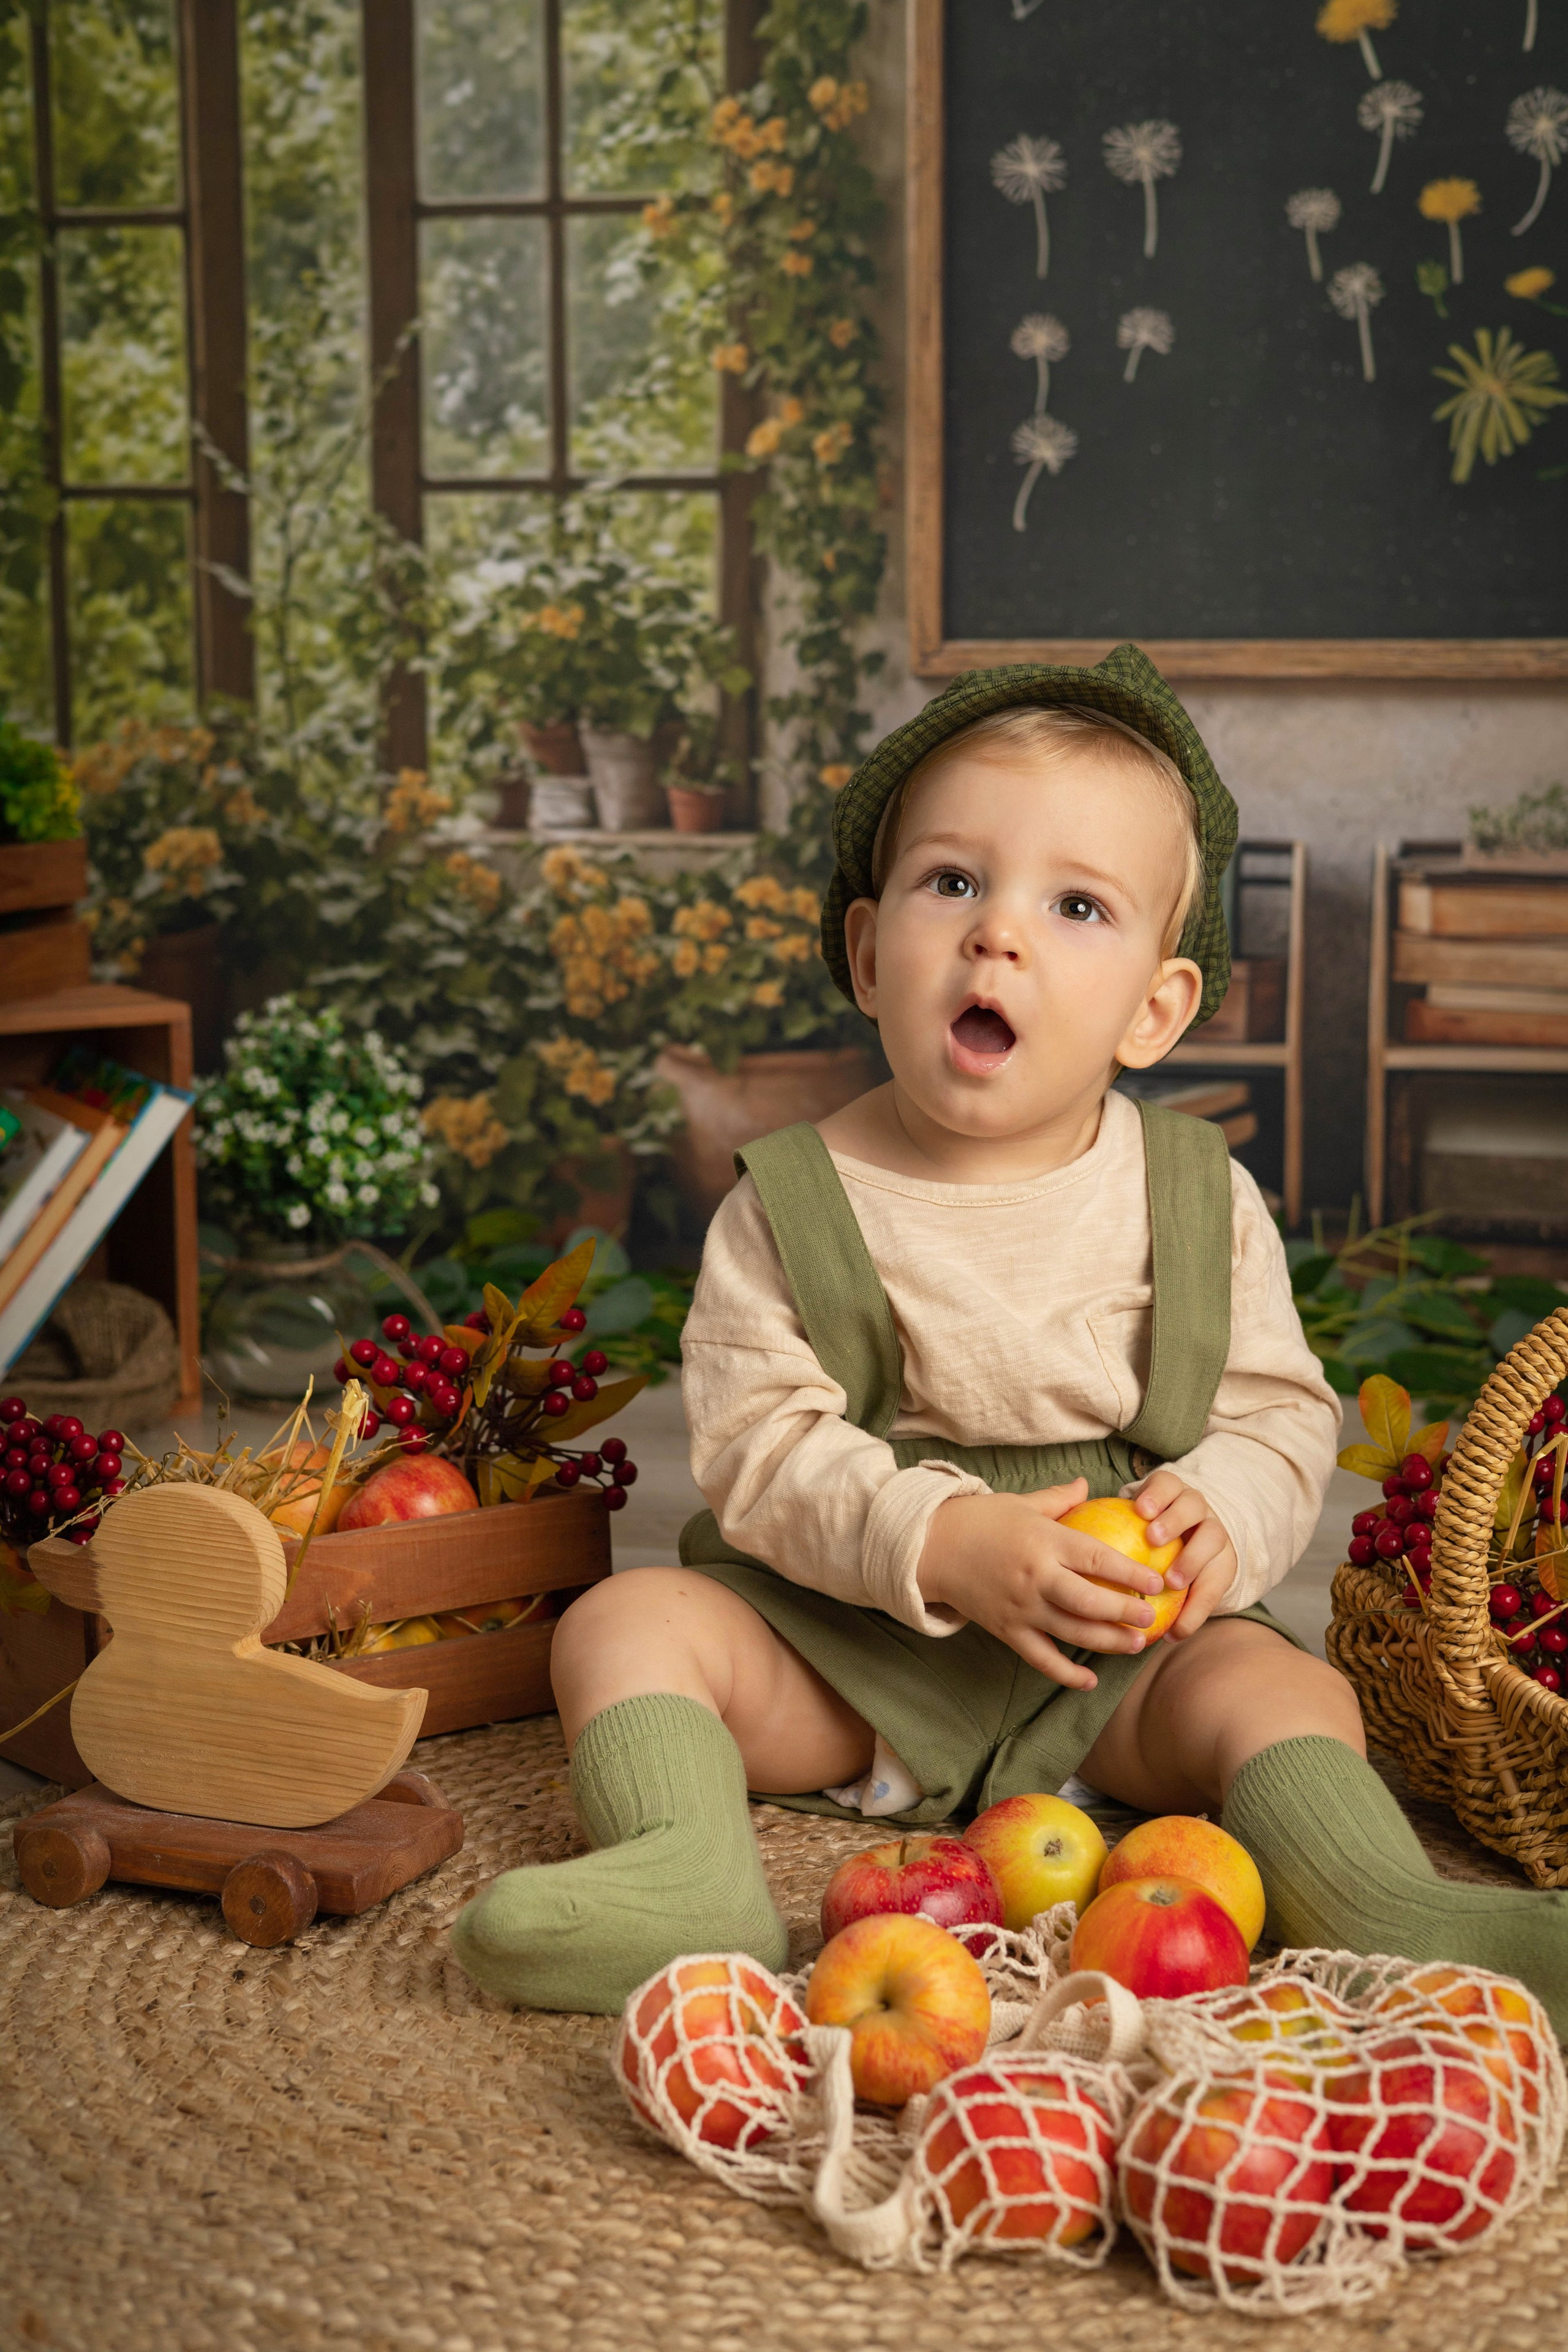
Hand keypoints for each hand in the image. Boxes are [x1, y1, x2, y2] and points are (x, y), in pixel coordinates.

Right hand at [916, 1476, 1165, 1691]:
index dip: (1131, 1573)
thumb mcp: (1021, 1503)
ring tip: (1136, 1645)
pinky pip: (1041, 1658)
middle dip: (1126, 1612)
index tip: (1158, 1581)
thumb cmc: (979, 1519)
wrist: (929, 1546)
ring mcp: (1020, 1607)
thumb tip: (1087, 1484)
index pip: (1097, 1558)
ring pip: (1072, 1632)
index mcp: (1044, 1540)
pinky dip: (1065, 1674)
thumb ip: (1058, 1498)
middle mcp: (1035, 1576)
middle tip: (1152, 1618)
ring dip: (1107, 1642)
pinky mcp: (1005, 1630)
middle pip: (1090, 1601)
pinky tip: (1090, 1681)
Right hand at [1132, 1470, 1237, 1642]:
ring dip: (1176, 1521)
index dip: (1200, 1607)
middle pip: (1214, 1537)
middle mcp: (1208, 1526)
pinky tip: (1138, 1508)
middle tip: (1170, 1580)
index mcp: (1217, 1557)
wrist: (1167, 1512)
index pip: (1216, 1583)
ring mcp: (1191, 1501)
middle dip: (1195, 1559)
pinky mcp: (1170, 1482)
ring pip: (1193, 1505)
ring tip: (1152, 1535)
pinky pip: (1166, 1482)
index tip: (1176, 1630)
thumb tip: (1163, 1639)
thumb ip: (1174, 1608)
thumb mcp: (1176, 1584)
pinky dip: (1156, 1494)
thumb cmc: (1169, 1559)